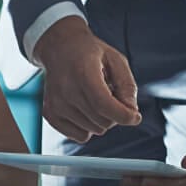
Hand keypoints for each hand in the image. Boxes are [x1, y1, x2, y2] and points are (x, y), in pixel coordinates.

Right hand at [36, 18, 142, 143]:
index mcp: (83, 73)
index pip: (104, 105)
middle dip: (115, 114)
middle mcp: (66, 91)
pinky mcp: (50, 114)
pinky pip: (80, 136)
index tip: (135, 117)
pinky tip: (86, 108)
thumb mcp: (116, 59)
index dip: (124, 115)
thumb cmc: (90, 54)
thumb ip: (127, 85)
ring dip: (102, 119)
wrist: (59, 49)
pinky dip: (89, 127)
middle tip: (112, 96)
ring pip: (94, 130)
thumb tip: (131, 111)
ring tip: (96, 97)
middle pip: (102, 121)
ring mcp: (55, 104)